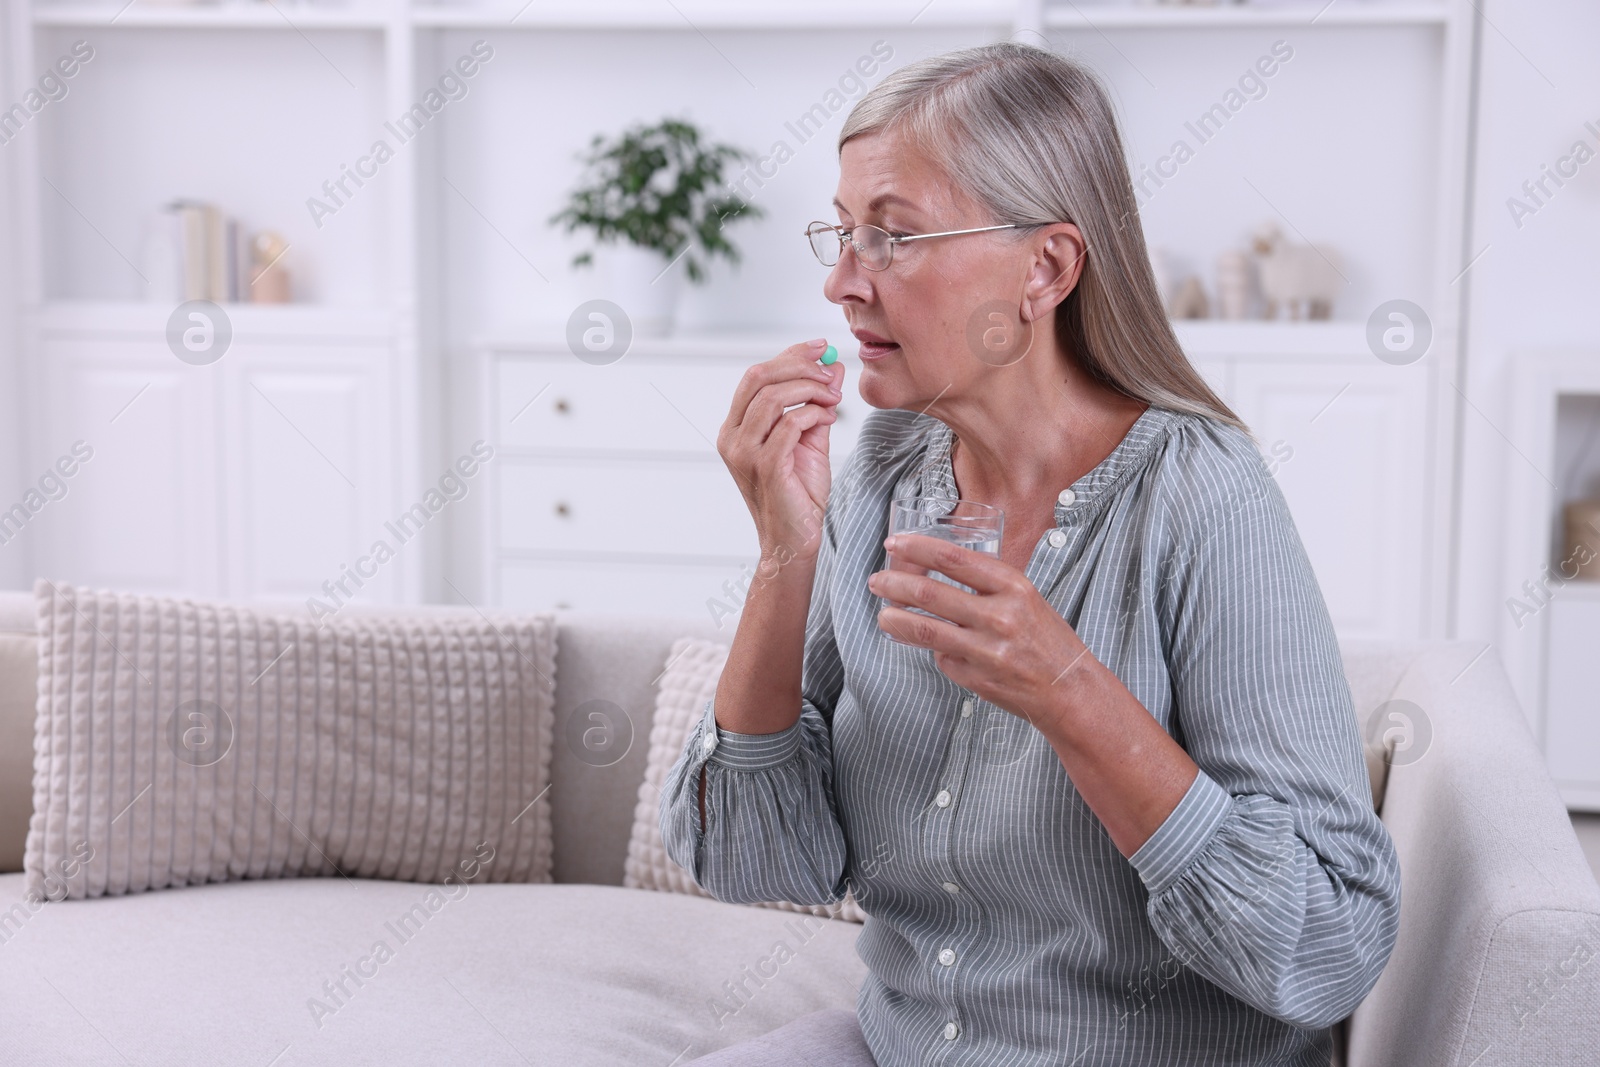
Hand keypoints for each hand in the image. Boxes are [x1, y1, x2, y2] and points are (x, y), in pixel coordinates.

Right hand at [717, 340, 845, 563]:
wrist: (796, 539)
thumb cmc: (799, 495)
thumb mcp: (809, 440)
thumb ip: (817, 404)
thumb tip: (833, 368)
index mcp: (735, 428)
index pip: (755, 376)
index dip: (788, 355)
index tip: (819, 348)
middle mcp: (732, 438)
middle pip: (759, 378)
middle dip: (799, 366)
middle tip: (829, 372)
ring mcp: (745, 454)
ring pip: (774, 398)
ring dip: (811, 390)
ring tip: (834, 400)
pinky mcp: (767, 468)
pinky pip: (790, 425)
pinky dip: (814, 414)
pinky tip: (829, 419)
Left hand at [866, 533, 1094, 731]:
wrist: (1069, 689)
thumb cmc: (1046, 639)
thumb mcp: (1025, 597)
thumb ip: (985, 584)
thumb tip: (933, 568)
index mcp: (1013, 587)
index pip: (952, 558)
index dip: (917, 548)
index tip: (895, 543)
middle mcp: (998, 616)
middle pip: (928, 592)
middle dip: (893, 584)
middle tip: (877, 581)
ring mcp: (985, 650)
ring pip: (923, 629)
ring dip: (894, 618)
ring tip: (883, 614)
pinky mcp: (975, 678)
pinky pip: (942, 658)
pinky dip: (934, 650)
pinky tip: (937, 647)